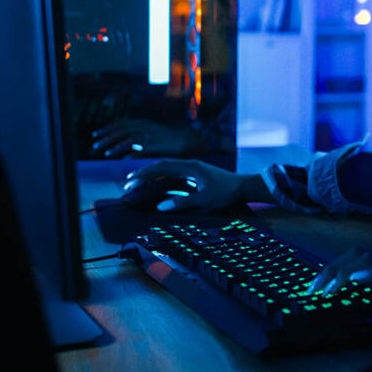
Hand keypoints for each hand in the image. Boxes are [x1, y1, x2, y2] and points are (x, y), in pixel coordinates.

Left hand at [92, 119, 198, 158]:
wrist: (191, 141)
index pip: (122, 124)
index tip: (96, 134)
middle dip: (107, 137)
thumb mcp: (155, 137)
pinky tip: (123, 158)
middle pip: (122, 131)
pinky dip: (130, 152)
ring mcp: (151, 136)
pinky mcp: (156, 146)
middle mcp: (146, 128)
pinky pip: (140, 149)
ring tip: (105, 153)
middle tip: (94, 144)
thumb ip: (141, 142)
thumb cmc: (173, 141)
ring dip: (115, 146)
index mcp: (145, 124)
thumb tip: (127, 152)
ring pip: (128, 139)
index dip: (108, 129)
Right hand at [122, 159, 265, 211]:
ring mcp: (193, 169)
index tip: (130, 181)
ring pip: (167, 169)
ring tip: (137, 182)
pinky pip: (174, 174)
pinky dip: (162, 178)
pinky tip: (156, 185)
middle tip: (128, 182)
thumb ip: (182, 203)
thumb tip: (160, 206)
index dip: (144, 174)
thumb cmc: (226, 193)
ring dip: (152, 175)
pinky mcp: (196, 174)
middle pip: (161, 166)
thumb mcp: (204, 200)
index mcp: (190, 167)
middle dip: (144, 173)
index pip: (161, 168)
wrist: (244, 187)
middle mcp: (189, 165)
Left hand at [308, 245, 371, 301]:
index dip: (333, 268)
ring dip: (342, 273)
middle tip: (313, 289)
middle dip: (330, 270)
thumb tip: (351, 283)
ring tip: (328, 289)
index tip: (316, 285)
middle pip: (354, 253)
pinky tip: (354, 280)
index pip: (354, 254)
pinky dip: (368, 272)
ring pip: (365, 258)